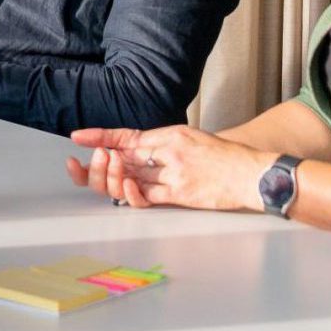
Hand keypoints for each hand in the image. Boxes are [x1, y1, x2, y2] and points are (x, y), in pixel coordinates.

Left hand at [65, 125, 273, 211]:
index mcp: (170, 134)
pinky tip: (125, 192)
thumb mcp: (192, 138)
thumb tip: (136, 152)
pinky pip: (147, 196)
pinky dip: (131, 195)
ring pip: (130, 176)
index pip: (127, 135)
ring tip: (110, 178)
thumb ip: (165, 144)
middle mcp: (168, 150)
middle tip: (86, 164)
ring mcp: (173, 172)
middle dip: (98, 162)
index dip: (100, 136)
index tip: (77, 137)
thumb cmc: (226, 158)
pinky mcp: (180, 193)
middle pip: (122, 156)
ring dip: (112, 179)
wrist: (253, 173)